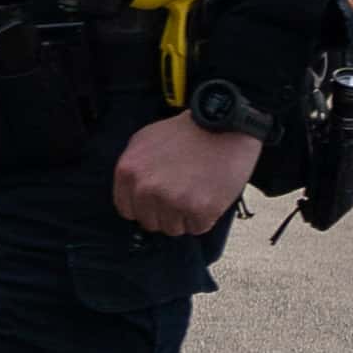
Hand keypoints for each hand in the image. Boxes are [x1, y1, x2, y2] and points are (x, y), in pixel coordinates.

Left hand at [114, 109, 256, 236]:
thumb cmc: (189, 131)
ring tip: (198, 192)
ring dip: (186, 216)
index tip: (159, 200)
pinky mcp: (199, 209)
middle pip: (150, 223)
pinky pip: (197, 227)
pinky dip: (206, 216)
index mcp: (128, 171)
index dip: (146, 207)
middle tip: (183, 193)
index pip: (128, 210)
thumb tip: (133, 193)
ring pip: (174, 228)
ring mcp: (172, 200)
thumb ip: (134, 168)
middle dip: (167, 213)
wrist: (225, 125)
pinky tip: (210, 195)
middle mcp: (146, 188)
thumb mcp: (145, 140)